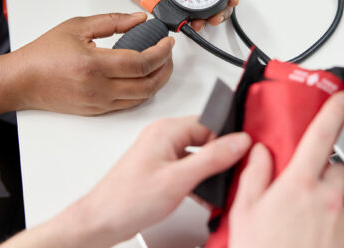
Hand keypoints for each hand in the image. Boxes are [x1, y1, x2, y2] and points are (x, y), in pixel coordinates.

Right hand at [8, 13, 173, 114]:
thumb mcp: (78, 27)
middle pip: (148, 84)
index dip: (161, 53)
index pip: (141, 63)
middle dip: (166, 68)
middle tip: (168, 53)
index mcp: (93, 65)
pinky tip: (145, 78)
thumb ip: (113, 21)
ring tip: (161, 64)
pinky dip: (144, 91)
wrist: (23, 81)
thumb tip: (139, 19)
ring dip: (158, 81)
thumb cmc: (45, 54)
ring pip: (142, 97)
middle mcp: (99, 89)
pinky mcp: (98, 111)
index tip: (168, 42)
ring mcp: (99, 103)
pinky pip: (130, 104)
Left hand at [52, 116, 250, 247]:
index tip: (242, 152)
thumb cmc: (128, 199)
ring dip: (209, 168)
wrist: (101, 221)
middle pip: (204, 137)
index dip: (227, 137)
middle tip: (231, 172)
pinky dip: (198, 177)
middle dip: (219, 155)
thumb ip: (212, 158)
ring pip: (197, 152)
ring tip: (216, 185)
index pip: (209, 122)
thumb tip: (238, 141)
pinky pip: (187, 165)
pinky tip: (203, 192)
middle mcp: (164, 135)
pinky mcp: (160, 166)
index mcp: (167, 129)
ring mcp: (161, 151)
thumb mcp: (178, 179)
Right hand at [230, 92, 343, 247]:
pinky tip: (307, 235)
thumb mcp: (245, 209)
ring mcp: (341, 222)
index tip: (341, 98)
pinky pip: (342, 219)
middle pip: (334, 168)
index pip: (320, 138)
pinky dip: (328, 220)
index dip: (332, 113)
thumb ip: (254, 172)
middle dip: (320, 169)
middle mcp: (327, 200)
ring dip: (324, 197)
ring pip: (338, 196)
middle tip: (299, 183)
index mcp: (300, 186)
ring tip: (299, 217)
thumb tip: (260, 151)